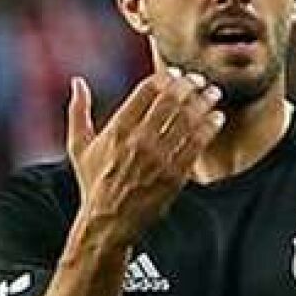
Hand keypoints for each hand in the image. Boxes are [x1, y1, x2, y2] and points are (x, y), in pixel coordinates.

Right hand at [67, 68, 223, 246]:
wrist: (108, 221)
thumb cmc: (94, 183)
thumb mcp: (79, 146)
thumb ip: (78, 111)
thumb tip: (77, 82)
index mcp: (117, 129)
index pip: (147, 91)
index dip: (165, 77)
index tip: (176, 73)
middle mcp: (139, 140)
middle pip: (171, 101)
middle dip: (189, 85)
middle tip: (199, 79)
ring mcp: (158, 158)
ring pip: (188, 120)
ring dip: (204, 102)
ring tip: (213, 93)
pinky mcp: (174, 175)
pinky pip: (196, 145)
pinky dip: (209, 128)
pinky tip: (217, 118)